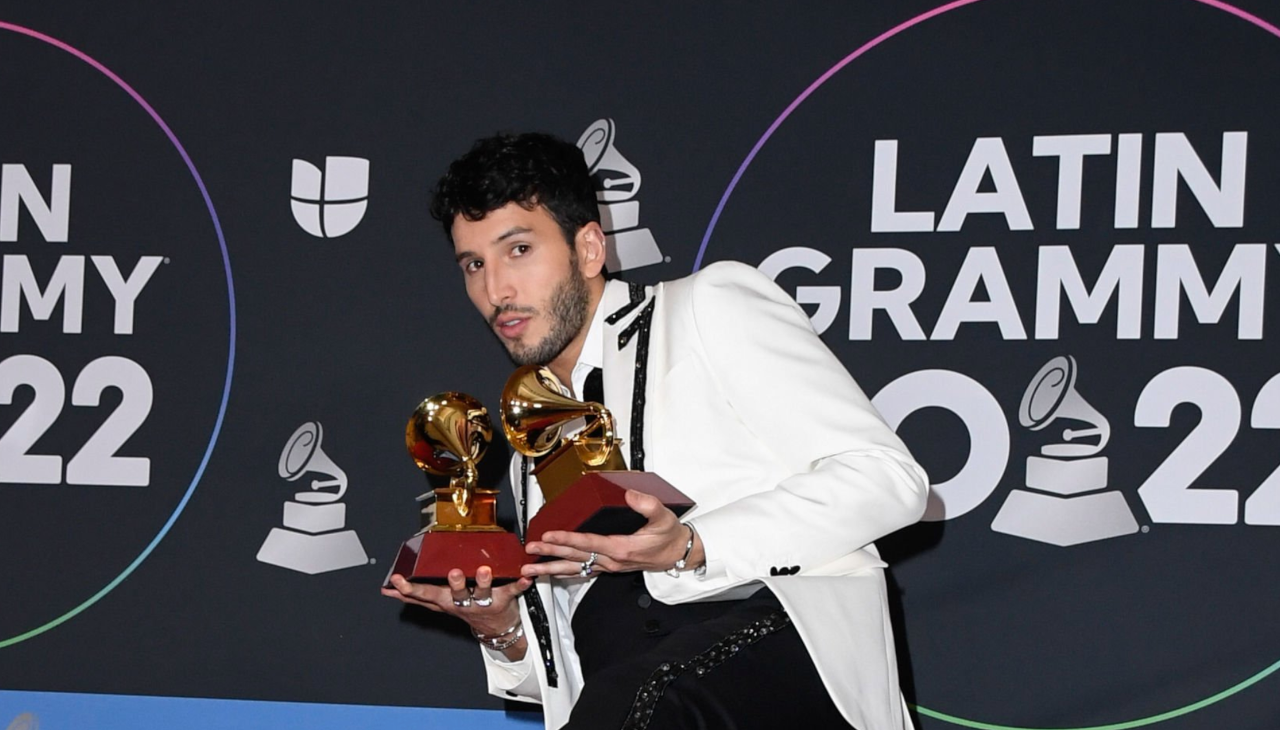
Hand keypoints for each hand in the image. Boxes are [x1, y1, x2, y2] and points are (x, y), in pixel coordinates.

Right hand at [380, 566, 532, 639]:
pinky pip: (513, 591)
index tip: (398, 580)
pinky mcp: (504, 600)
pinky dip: (520, 584)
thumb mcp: (439, 604)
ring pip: (484, 593)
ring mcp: (485, 603)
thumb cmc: (465, 609)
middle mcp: (464, 603)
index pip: (425, 596)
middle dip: (454, 586)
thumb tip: (388, 589)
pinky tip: (525, 578)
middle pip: (457, 595)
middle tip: (452, 573)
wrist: (496, 629)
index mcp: (447, 601)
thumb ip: (415, 596)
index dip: (410, 590)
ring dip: (485, 582)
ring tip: (484, 571)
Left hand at [522, 489, 702, 577]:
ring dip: (551, 569)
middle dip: (550, 555)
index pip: (588, 543)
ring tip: (531, 569)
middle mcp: (612, 560)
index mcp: (622, 548)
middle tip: (530, 552)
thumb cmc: (669, 536)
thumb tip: (629, 494)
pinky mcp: (609, 567)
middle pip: (575, 558)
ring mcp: (609, 566)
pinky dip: (564, 571)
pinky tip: (552, 571)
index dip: (566, 540)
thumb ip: (646, 504)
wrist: (677, 554)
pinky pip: (582, 571)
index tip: (548, 536)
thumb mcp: (663, 516)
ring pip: (575, 568)